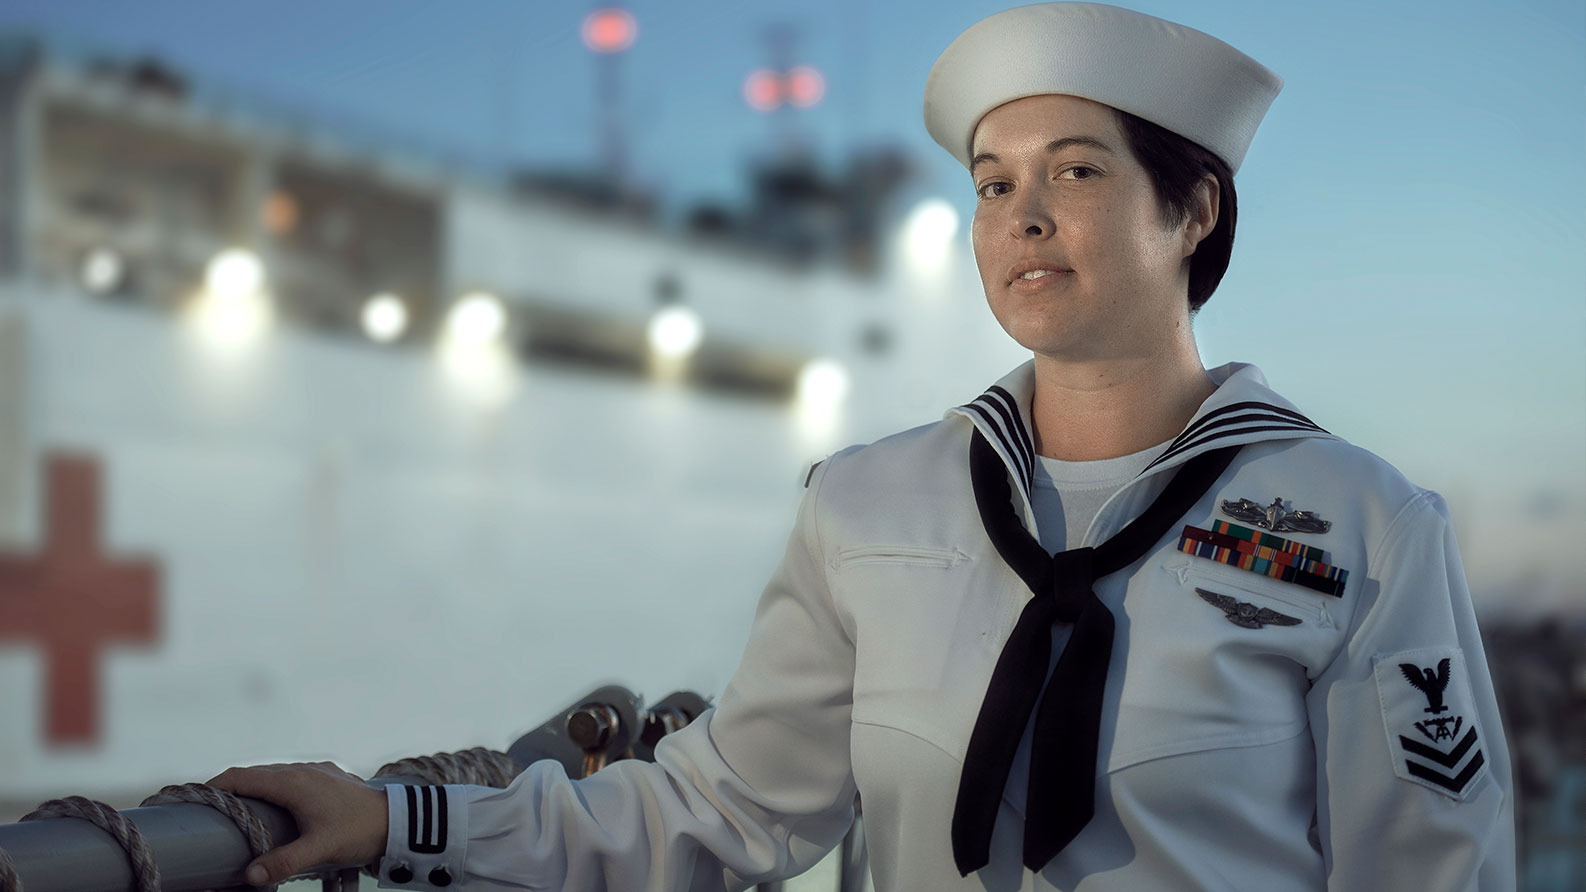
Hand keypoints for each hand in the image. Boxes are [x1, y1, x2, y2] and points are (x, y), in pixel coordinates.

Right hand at [207, 761, 387, 886]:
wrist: (398, 818)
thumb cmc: (358, 832)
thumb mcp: (319, 849)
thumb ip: (284, 861)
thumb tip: (249, 875)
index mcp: (291, 782)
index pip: (241, 776)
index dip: (215, 786)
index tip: (196, 799)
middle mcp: (301, 769)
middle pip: (254, 774)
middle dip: (230, 789)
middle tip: (211, 810)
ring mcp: (316, 770)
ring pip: (274, 774)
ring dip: (255, 788)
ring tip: (240, 810)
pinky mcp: (328, 776)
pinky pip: (293, 776)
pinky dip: (276, 788)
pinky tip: (277, 807)